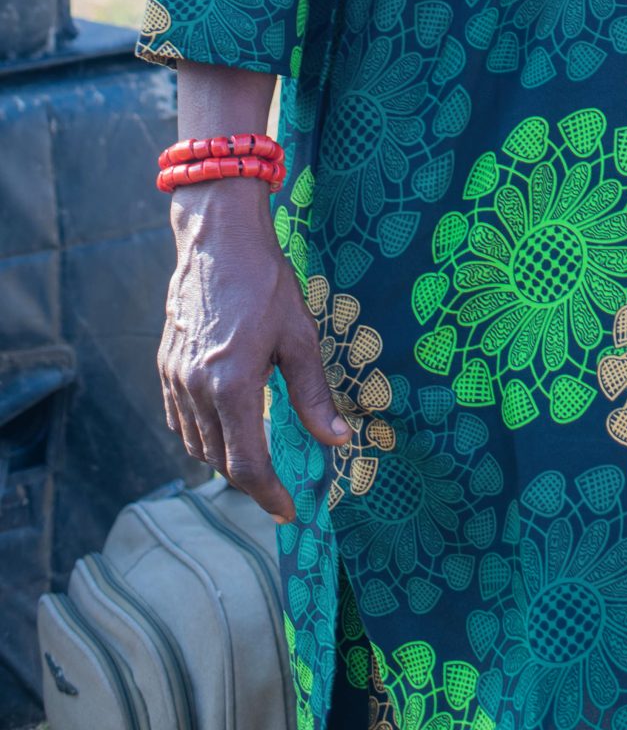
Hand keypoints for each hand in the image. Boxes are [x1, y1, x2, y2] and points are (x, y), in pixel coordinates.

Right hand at [158, 179, 349, 518]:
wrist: (217, 238)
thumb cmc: (265, 282)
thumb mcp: (300, 336)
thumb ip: (314, 395)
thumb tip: (338, 440)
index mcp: (231, 387)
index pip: (244, 466)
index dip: (267, 495)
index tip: (288, 510)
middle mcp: (195, 391)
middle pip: (218, 460)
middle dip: (249, 479)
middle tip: (279, 483)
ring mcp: (173, 379)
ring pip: (195, 443)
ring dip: (224, 457)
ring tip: (255, 455)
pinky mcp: (165, 366)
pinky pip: (178, 419)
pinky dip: (200, 433)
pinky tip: (223, 424)